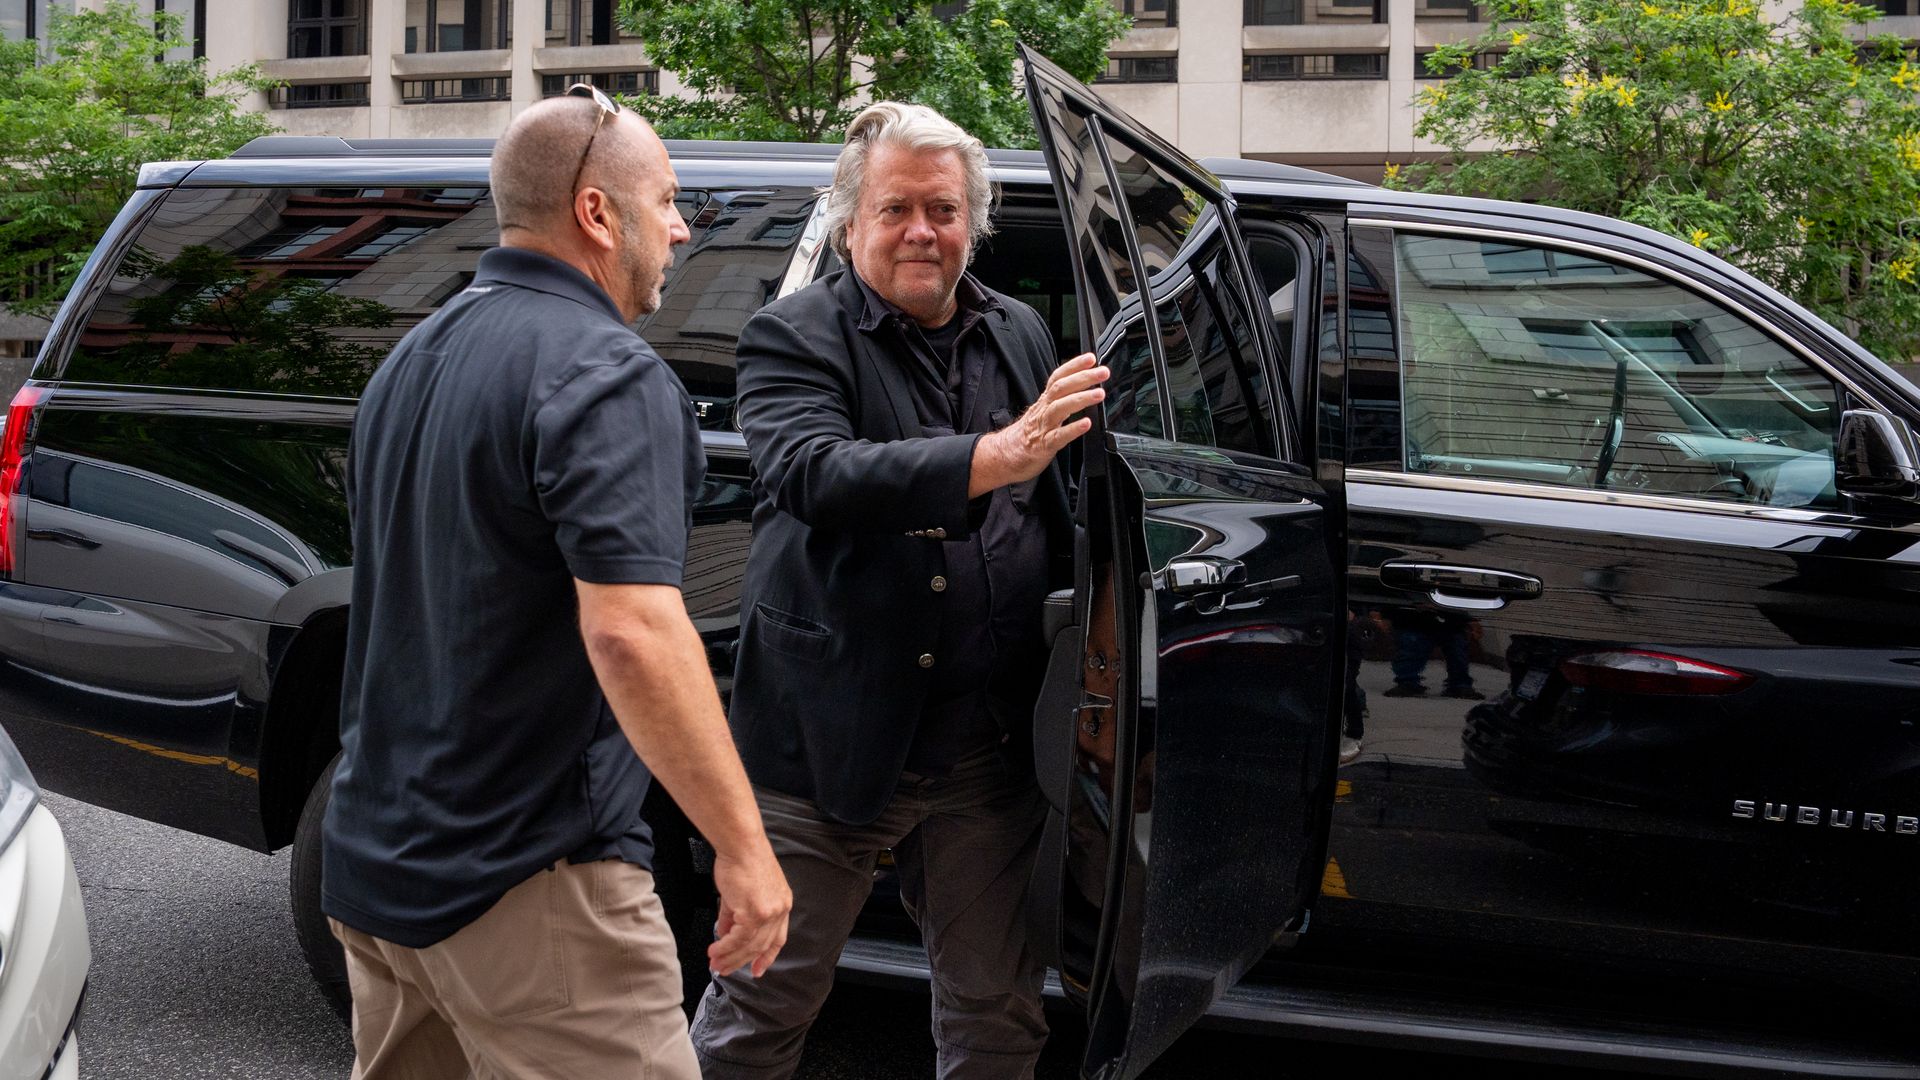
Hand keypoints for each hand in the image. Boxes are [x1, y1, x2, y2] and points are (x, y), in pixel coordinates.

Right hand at [707, 844, 790, 977]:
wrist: (741, 845)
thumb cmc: (742, 861)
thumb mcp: (742, 893)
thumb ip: (734, 916)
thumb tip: (725, 934)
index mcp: (782, 904)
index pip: (778, 938)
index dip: (767, 956)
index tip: (758, 969)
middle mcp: (780, 910)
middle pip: (762, 946)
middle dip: (741, 961)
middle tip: (725, 968)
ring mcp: (769, 913)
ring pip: (750, 946)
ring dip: (730, 957)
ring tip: (715, 963)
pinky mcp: (755, 912)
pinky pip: (739, 938)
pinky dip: (725, 946)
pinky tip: (715, 950)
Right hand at [970, 353, 1107, 497]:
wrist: (1006, 455)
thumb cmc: (1030, 433)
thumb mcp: (1044, 411)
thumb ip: (1061, 400)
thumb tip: (1084, 388)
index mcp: (1045, 401)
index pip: (1058, 377)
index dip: (1073, 365)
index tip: (1090, 358)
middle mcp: (1043, 410)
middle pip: (1061, 388)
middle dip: (1083, 377)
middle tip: (1102, 372)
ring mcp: (1043, 427)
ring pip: (1060, 408)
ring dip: (1081, 398)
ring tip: (1099, 394)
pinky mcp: (1044, 446)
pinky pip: (1058, 436)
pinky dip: (1073, 429)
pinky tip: (1086, 424)